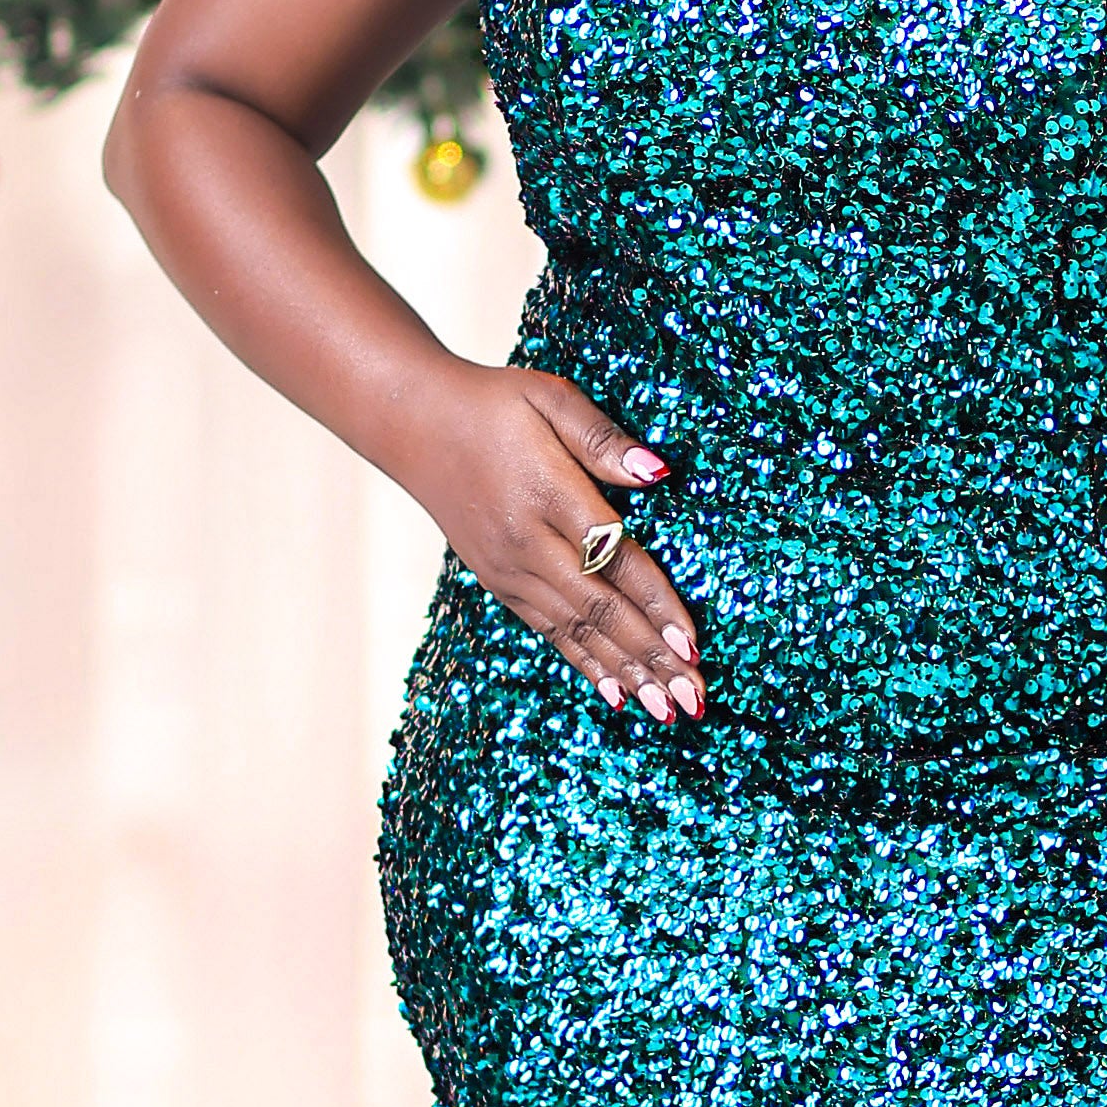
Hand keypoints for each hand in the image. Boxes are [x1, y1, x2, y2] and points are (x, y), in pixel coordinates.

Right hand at [411, 372, 703, 717]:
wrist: (412, 423)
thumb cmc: (492, 402)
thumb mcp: (550, 396)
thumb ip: (603, 438)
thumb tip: (659, 473)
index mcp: (548, 493)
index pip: (615, 560)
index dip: (656, 606)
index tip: (691, 646)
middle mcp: (527, 542)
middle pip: (600, 609)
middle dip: (651, 658)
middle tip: (694, 699)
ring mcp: (509, 568)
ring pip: (576, 630)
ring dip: (625, 671)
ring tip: (667, 710)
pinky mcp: (497, 580)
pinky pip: (549, 630)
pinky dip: (585, 663)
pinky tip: (616, 692)